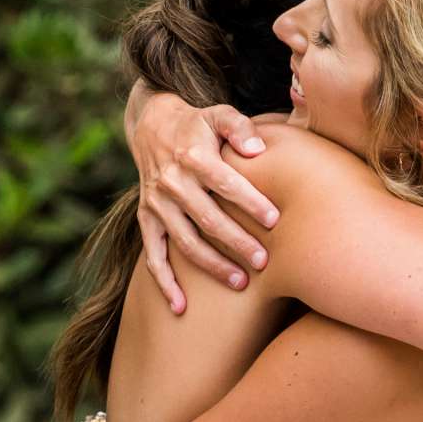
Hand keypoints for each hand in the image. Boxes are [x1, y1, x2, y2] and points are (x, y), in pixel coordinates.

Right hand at [128, 86, 281, 313]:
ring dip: (211, 265)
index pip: (225, 182)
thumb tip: (258, 149)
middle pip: (207, 218)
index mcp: (193, 156)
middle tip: (263, 261)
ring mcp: (157, 204)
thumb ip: (240, 127)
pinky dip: (165, 283)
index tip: (276, 220)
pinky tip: (181, 307)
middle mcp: (172, 182)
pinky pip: (153, 256)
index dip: (250, 202)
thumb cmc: (199, 124)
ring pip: (185, 242)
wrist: (152, 125)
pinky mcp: (147, 219)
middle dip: (236, 242)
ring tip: (241, 283)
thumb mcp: (219, 114)